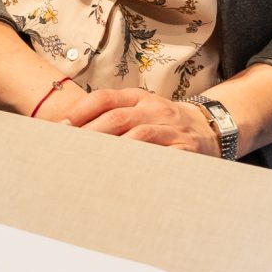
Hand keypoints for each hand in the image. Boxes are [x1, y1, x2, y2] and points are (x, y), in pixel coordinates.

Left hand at [63, 87, 220, 154]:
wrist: (210, 128)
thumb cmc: (164, 122)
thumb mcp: (140, 109)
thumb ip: (111, 114)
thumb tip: (70, 129)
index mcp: (138, 97)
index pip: (104, 98)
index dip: (80, 111)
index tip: (61, 126)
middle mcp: (154, 110)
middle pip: (116, 118)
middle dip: (89, 133)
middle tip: (69, 148)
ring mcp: (171, 129)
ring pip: (138, 136)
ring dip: (112, 150)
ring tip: (90, 162)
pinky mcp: (186, 150)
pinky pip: (161, 158)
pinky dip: (141, 164)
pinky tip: (124, 173)